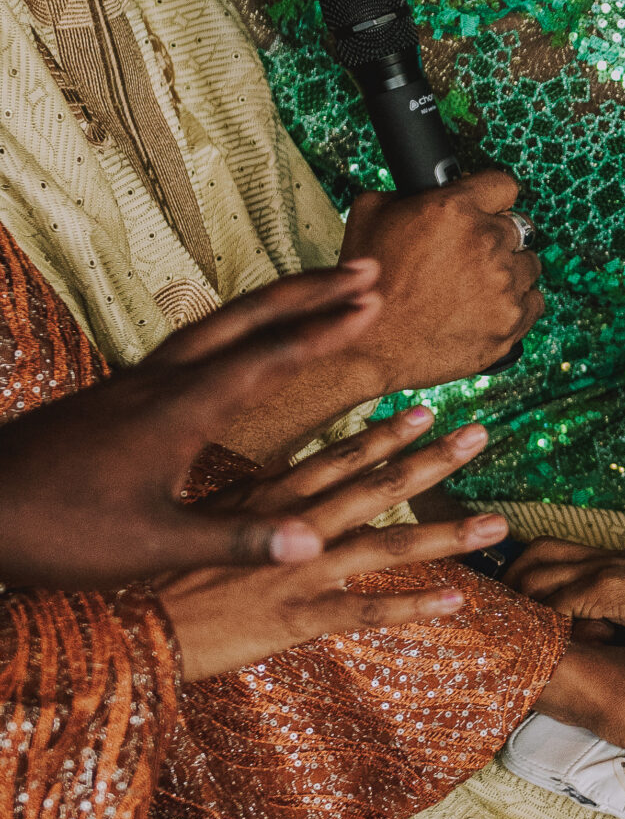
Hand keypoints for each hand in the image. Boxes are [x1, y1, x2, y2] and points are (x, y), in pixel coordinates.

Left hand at [0, 265, 385, 588]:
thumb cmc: (57, 531)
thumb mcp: (153, 545)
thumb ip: (236, 540)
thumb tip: (314, 544)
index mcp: (178, 410)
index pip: (269, 358)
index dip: (326, 331)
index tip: (372, 306)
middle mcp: (160, 382)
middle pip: (248, 317)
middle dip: (310, 292)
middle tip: (365, 273)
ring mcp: (135, 383)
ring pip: (218, 323)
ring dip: (274, 304)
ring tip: (318, 293)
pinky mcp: (117, 395)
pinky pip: (192, 343)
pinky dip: (235, 328)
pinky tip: (240, 344)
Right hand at [155, 411, 507, 680]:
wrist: (125, 625)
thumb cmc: (153, 577)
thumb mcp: (198, 526)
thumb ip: (245, 509)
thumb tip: (273, 494)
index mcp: (268, 500)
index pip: (336, 457)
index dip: (383, 433)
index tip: (424, 410)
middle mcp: (293, 527)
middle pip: (375, 486)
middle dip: (431, 459)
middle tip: (481, 433)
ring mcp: (301, 570)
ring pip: (387, 544)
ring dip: (446, 532)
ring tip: (497, 523)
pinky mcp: (299, 617)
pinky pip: (368, 611)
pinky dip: (414, 606)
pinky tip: (459, 602)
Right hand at [339, 170, 542, 387]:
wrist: (368, 346)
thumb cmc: (367, 285)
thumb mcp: (369, 214)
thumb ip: (406, 193)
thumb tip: (426, 188)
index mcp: (455, 209)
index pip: (504, 185)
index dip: (492, 198)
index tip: (488, 208)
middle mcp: (486, 242)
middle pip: (519, 226)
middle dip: (498, 237)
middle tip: (473, 254)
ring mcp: (503, 285)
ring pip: (529, 264)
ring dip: (510, 271)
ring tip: (478, 285)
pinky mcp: (511, 322)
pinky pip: (534, 302)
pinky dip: (518, 304)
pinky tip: (491, 306)